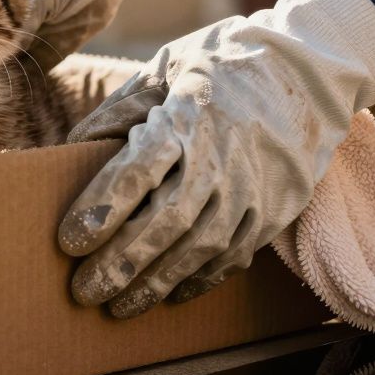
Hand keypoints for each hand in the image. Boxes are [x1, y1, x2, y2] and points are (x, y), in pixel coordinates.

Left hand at [58, 0, 374, 317]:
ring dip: (155, 283)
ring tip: (118, 306)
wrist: (306, 72)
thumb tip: (73, 148)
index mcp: (185, 117)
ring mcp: (251, 188)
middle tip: (83, 291)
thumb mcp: (163, 68)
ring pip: (199, 248)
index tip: (69, 241)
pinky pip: (234, 256)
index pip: (137, 170)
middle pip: (165, 221)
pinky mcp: (273, 210)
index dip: (101, 209)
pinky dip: (199, 280)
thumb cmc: (218, 68)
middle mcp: (220, 158)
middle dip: (121, 262)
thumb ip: (118, 110)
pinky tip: (169, 294)